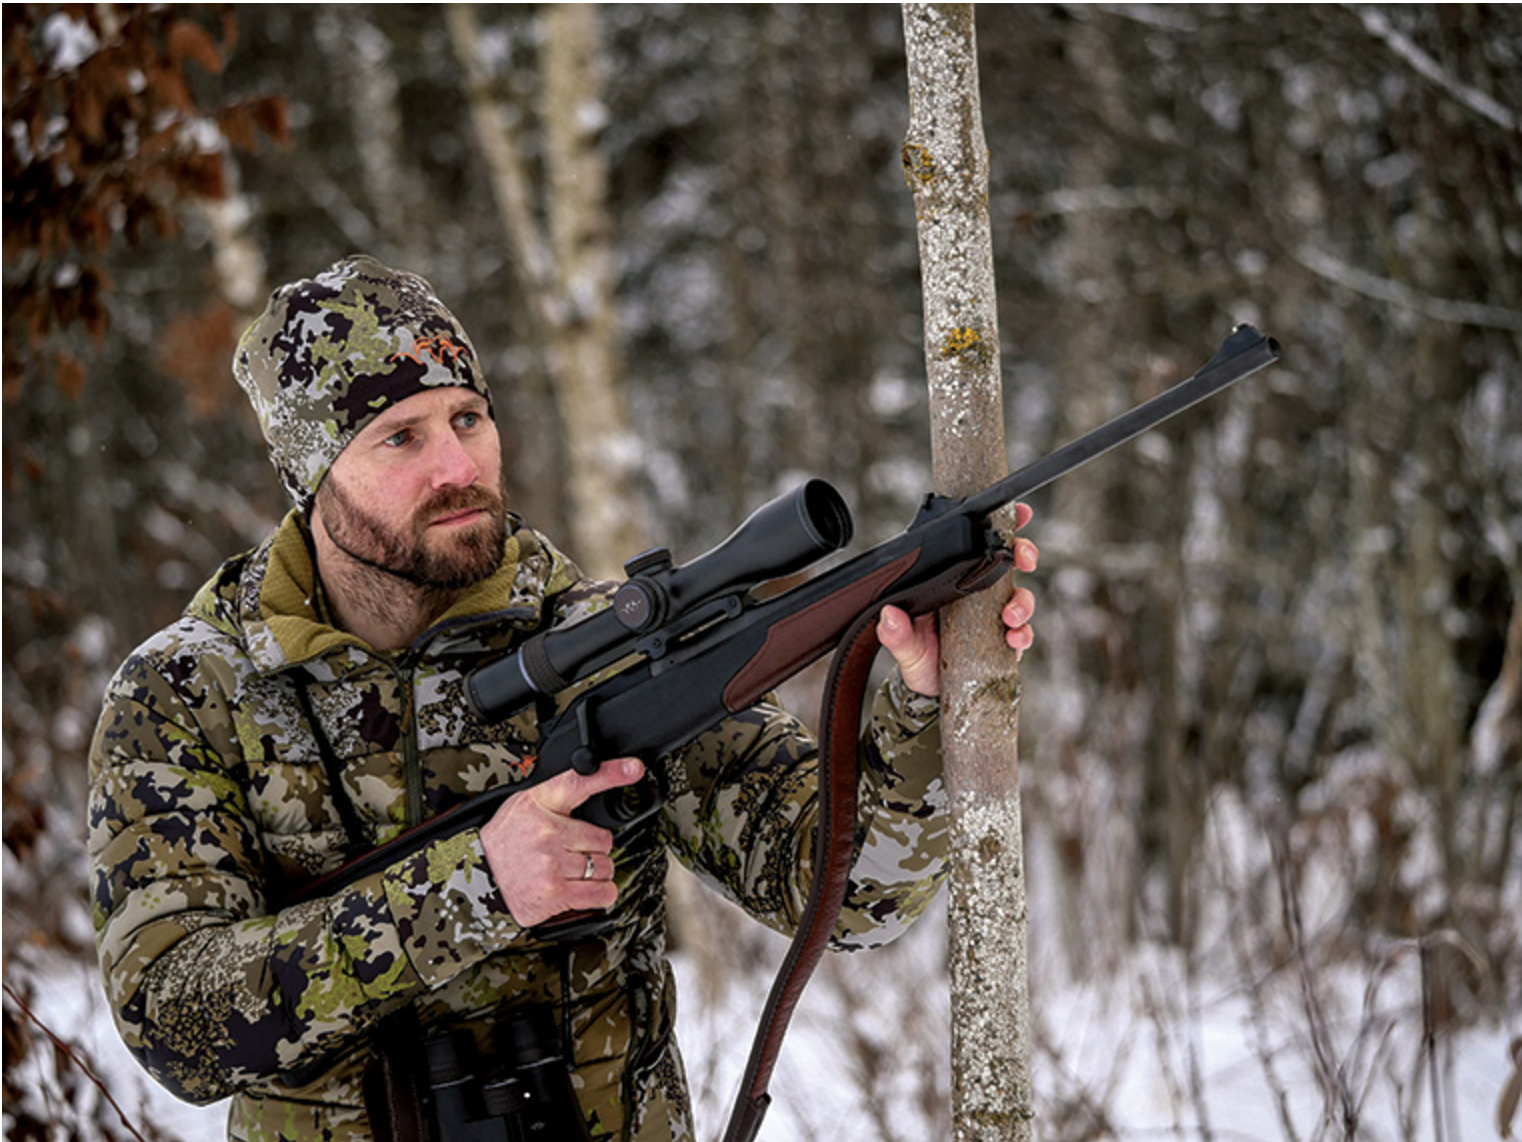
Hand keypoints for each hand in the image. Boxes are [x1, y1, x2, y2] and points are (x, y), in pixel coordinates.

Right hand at [478, 757, 644, 928]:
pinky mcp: (555, 893)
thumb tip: (596, 780)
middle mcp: (547, 833)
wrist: (477, 879)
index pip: (580, 782)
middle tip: (572, 851)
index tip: (633, 768)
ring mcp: (551, 864)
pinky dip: (600, 893)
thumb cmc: (505, 841)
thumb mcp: (525, 804)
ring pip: (605, 866)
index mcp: (540, 804)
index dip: (611, 773)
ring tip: (570, 870)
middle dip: (594, 848)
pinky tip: (582, 888)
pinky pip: (602, 893)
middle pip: (604, 839)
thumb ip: (559, 795)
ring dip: (596, 872)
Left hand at [877, 502, 1039, 696]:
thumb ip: (895, 633)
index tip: (1018, 514)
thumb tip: (890, 616)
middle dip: (1022, 553)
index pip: (974, 544)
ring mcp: (992, 616)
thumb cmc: (916, 657)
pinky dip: (1023, 634)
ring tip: (1010, 616)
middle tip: (1023, 559)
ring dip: (1022, 602)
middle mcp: (975, 593)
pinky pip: (1022, 632)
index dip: (999, 525)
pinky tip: (1014, 640)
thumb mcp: (901, 645)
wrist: (930, 694)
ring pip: (1020, 596)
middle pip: (1007, 561)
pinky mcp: (1004, 642)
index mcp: (950, 579)